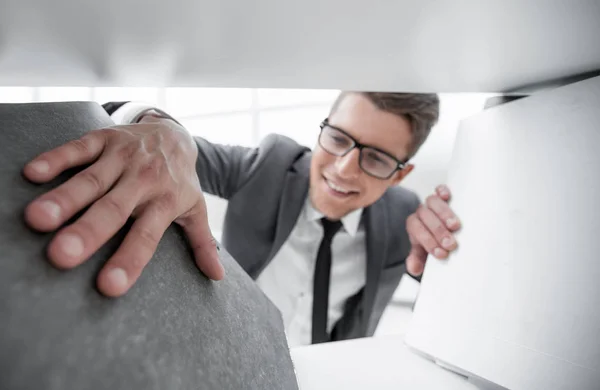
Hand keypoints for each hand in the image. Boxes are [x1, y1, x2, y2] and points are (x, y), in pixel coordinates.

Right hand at [22, 115, 223, 296]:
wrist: (175, 134)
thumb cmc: (180, 181)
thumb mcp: (196, 208)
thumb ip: (203, 242)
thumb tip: (217, 276)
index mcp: (165, 202)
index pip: (147, 236)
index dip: (130, 260)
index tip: (109, 287)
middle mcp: (144, 180)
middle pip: (114, 209)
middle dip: (88, 232)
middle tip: (61, 256)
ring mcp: (123, 158)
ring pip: (91, 180)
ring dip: (64, 198)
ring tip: (37, 220)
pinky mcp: (104, 139)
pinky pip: (78, 148)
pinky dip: (56, 159)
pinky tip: (33, 174)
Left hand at [406, 185, 460, 275]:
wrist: (442, 233)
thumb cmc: (434, 242)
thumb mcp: (425, 254)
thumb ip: (417, 260)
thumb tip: (413, 268)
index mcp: (414, 225)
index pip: (416, 230)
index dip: (427, 242)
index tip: (441, 254)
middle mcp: (421, 212)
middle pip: (425, 216)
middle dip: (437, 231)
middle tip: (450, 244)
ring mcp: (431, 203)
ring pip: (432, 202)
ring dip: (443, 214)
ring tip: (455, 226)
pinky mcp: (443, 194)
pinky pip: (439, 189)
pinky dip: (442, 191)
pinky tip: (448, 196)